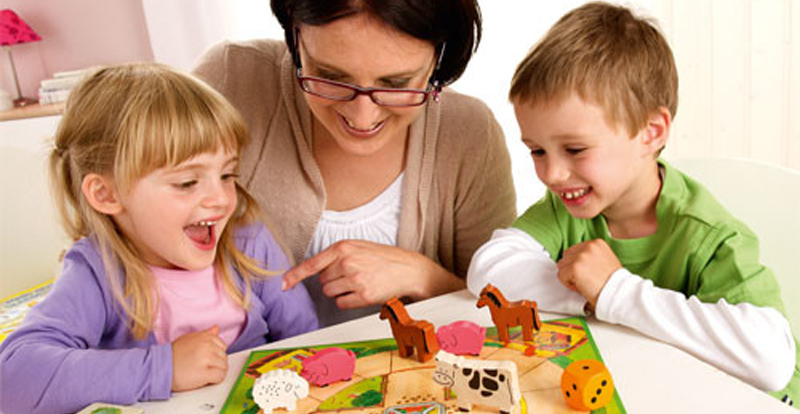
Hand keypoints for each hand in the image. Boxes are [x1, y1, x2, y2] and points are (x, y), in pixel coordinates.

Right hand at [171, 325, 227, 391]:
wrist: (159, 368)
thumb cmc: (173, 355)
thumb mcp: (189, 339)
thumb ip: (205, 334)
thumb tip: (216, 328)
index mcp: (205, 337)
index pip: (223, 346)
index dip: (215, 355)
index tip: (206, 359)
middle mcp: (207, 346)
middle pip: (224, 357)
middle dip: (216, 364)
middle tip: (202, 367)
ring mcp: (206, 358)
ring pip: (224, 367)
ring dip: (216, 372)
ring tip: (202, 372)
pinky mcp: (204, 372)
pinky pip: (220, 376)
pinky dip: (215, 379)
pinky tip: (206, 379)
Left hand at [282, 240, 462, 307]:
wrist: (408, 269)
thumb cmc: (383, 258)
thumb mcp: (358, 247)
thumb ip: (336, 256)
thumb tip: (315, 272)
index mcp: (343, 247)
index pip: (312, 264)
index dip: (294, 276)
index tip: (282, 284)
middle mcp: (347, 262)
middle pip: (321, 281)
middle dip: (332, 280)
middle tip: (351, 275)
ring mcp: (355, 279)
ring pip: (330, 293)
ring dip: (339, 291)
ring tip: (358, 283)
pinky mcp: (363, 295)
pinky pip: (341, 303)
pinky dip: (348, 300)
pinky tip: (362, 292)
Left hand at [556, 239, 621, 310]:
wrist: (618, 293)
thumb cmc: (612, 282)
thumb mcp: (605, 260)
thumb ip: (591, 256)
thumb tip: (574, 259)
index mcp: (597, 243)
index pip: (574, 250)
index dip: (578, 264)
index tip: (588, 273)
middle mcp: (588, 246)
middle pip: (566, 256)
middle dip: (572, 268)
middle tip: (585, 279)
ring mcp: (581, 256)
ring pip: (562, 266)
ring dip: (569, 276)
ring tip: (584, 283)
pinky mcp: (574, 268)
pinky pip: (561, 275)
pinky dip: (568, 284)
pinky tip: (581, 287)